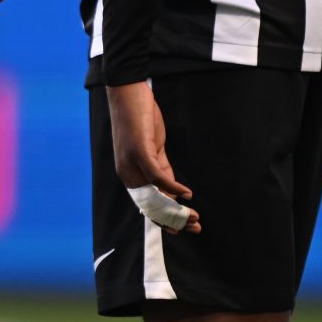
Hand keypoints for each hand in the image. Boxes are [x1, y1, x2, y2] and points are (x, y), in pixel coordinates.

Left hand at [107, 80, 197, 231]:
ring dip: (176, 208)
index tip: (179, 229)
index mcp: (129, 174)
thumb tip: (172, 190)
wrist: (126, 92)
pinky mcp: (139, 151)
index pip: (146, 204)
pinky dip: (172, 186)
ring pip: (155, 195)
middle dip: (173, 219)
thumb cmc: (139, 119)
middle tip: (194, 228)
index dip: (163, 219)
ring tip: (193, 217)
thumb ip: (159, 167)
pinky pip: (157, 176)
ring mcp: (131, 163)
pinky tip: (186, 193)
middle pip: (151, 205)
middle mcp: (127, 173)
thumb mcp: (151, 148)